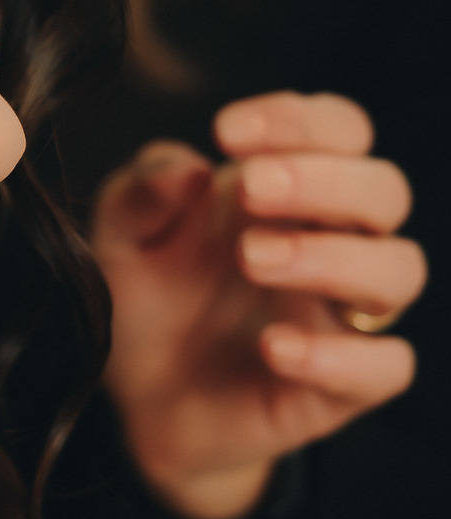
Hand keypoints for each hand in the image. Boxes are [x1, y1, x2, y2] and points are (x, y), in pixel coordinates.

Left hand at [93, 92, 426, 518]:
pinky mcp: (340, 386)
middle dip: (325, 180)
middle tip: (251, 188)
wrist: (137, 398)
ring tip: (251, 258)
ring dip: (333, 256)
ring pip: (398, 271)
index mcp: (293, 189)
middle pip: (384, 191)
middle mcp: (334, 242)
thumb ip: (142, 191)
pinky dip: (339, 356)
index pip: (340, 129)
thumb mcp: (121, 235)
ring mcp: (343, 315)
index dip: (298, 120)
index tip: (226, 131)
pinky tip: (275, 346)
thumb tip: (184, 169)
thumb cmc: (146, 297)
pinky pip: (385, 368)